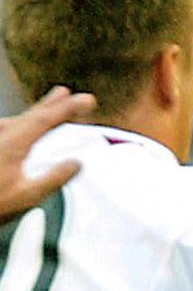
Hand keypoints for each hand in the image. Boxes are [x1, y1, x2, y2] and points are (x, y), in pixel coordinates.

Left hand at [0, 86, 95, 219]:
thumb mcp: (26, 197)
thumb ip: (53, 179)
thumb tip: (75, 163)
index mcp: (12, 145)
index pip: (44, 120)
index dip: (67, 108)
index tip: (86, 100)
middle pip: (29, 116)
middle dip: (50, 104)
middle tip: (65, 93)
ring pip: (14, 122)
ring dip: (33, 114)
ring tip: (46, 108)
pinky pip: (4, 131)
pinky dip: (16, 125)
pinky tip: (13, 129)